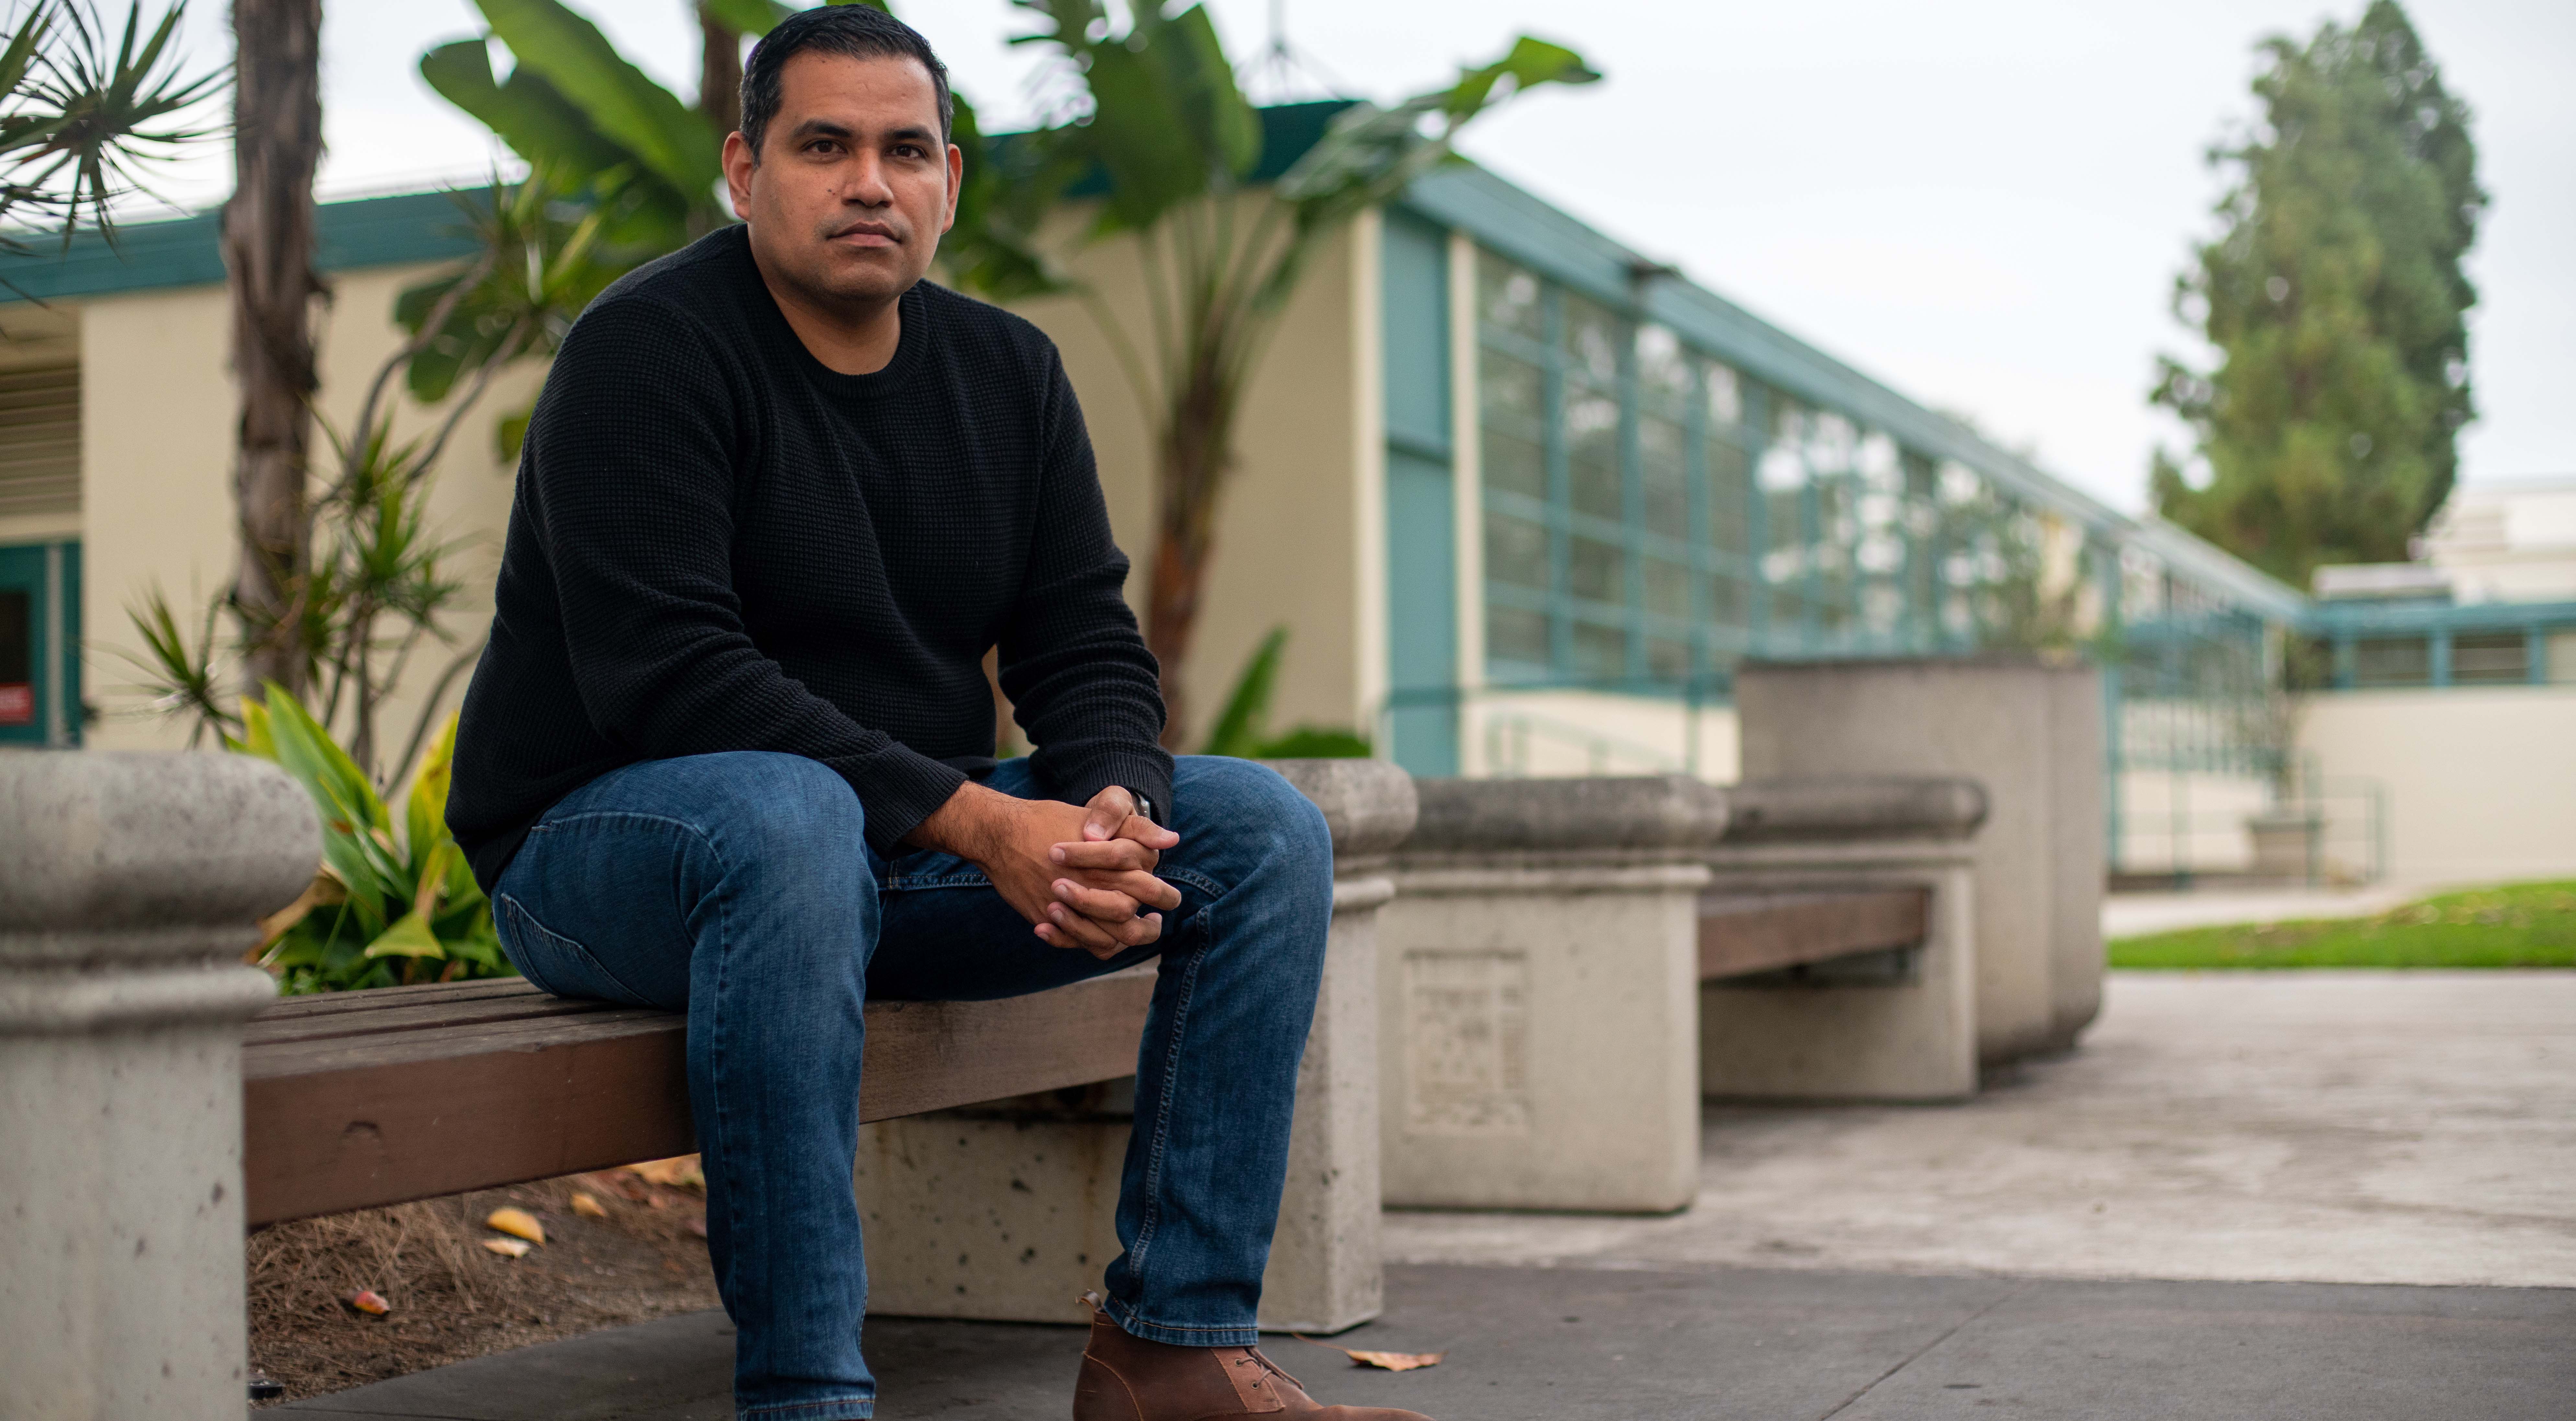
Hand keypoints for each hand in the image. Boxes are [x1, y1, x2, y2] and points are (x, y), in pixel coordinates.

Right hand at [911, 783, 1182, 958]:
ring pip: (1107, 939)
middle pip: (1130, 920)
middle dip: (1148, 927)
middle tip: (1152, 921)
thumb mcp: (1097, 812)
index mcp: (1110, 861)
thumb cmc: (1052, 819)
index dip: (1163, 897)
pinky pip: (1077, 943)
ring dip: (1123, 939)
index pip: (1149, 888)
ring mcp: (1068, 906)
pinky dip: (1087, 942)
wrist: (1001, 833)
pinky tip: (1093, 934)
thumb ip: (1138, 828)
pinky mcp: (1048, 917)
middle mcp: (1091, 886)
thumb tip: (1172, 840)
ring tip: (1129, 929)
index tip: (1165, 899)